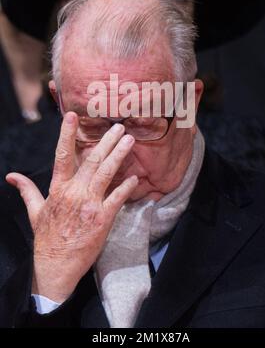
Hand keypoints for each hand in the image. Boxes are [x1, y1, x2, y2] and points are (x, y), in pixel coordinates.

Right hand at [6, 112, 137, 302]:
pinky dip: (127, 186)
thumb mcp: (35, 212)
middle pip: (92, 160)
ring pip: (106, 173)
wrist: (56, 265)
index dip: (67, 134)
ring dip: (119, 155)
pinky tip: (135, 177)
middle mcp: (74, 193)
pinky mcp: (102, 218)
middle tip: (119, 127)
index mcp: (58, 189)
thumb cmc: (47, 238)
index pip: (62, 155)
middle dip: (107, 141)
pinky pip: (117, 198)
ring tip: (130, 141)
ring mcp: (90, 205)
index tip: (73, 116)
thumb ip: (27, 190)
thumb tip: (12, 176)